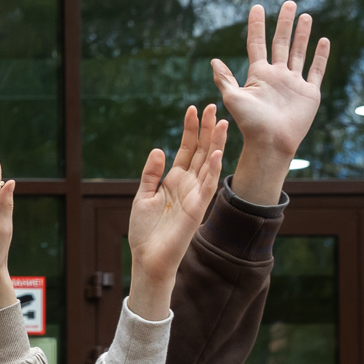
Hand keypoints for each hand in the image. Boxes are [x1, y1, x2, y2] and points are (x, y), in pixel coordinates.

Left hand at [124, 105, 228, 320]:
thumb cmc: (145, 231)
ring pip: (209, 164)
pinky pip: (208, 185)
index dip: (189, 129)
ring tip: (221, 122)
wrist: (148, 258)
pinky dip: (213, 169)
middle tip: (212, 105)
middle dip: (206, 129)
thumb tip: (160, 149)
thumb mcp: (142, 196)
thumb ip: (151, 173)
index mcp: (174, 180)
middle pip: (201, 151)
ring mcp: (195, 195)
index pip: (186, 149)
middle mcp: (188, 184)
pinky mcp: (198, 209)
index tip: (192, 109)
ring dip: (216, 143)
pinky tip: (217, 152)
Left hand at [211, 1, 328, 204]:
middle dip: (284, 23)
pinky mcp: (309, 92)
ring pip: (299, 52)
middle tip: (288, 3)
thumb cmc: (250, 123)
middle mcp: (276, 75)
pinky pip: (316, 70)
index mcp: (258, 74)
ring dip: (302, 34)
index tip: (256, 7)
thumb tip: (213, 60)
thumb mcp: (233, 98)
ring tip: (305, 16)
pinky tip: (324, 40)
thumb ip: (225, 79)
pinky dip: (320, 55)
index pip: (257, 43)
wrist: (271, 142)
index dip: (257, 25)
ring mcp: (294, 83)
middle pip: (281, 43)